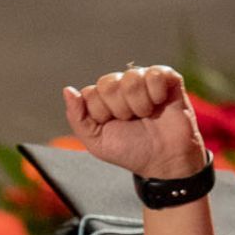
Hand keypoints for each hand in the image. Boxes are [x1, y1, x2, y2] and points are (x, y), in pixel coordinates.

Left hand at [61, 66, 206, 181]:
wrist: (164, 160)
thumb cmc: (131, 151)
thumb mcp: (96, 142)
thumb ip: (77, 118)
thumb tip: (68, 90)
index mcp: (102, 98)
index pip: (89, 93)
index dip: (101, 113)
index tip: (112, 125)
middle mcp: (121, 85)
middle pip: (108, 83)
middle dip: (119, 110)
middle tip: (131, 121)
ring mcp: (143, 79)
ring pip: (131, 79)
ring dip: (139, 105)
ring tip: (146, 115)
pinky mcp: (166, 77)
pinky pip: (154, 74)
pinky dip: (156, 94)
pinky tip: (159, 104)